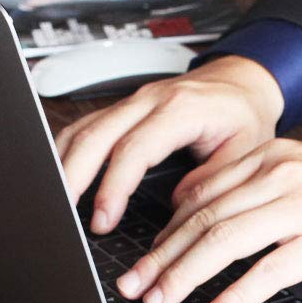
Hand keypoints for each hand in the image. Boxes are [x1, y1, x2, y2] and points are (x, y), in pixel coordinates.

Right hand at [55, 56, 283, 232]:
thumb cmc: (245, 116)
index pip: (134, 149)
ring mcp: (134, 101)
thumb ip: (213, 180)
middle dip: (74, 176)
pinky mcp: (126, 109)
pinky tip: (61, 174)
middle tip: (64, 212)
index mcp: (180, 109)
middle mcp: (150, 100)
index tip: (104, 218)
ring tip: (56, 200)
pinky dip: (69, 151)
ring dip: (65, 163)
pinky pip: (88, 126)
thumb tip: (179, 207)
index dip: (114, 186)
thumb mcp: (245, 151)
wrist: (244, 83)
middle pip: (97, 135)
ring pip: (85, 128)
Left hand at [115, 139, 301, 302]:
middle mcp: (278, 176)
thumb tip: (205, 210)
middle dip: (161, 257)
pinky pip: (266, 271)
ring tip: (161, 301)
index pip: (201, 193)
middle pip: (203, 218)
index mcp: (269, 157)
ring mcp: (299, 208)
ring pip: (224, 241)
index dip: (165, 230)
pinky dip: (234, 295)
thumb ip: (255, 185)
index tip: (146, 257)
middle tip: (135, 286)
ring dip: (185, 276)